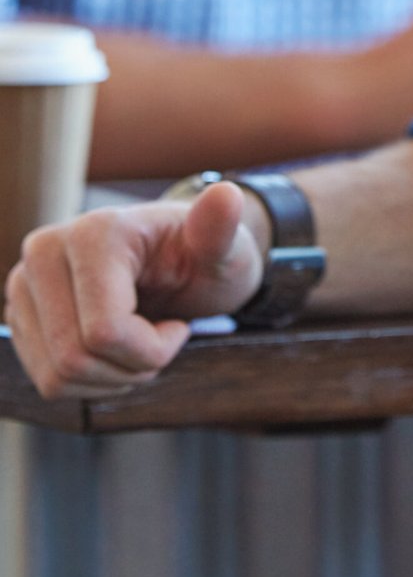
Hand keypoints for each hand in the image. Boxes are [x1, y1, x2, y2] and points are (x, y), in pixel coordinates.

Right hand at [3, 181, 265, 399]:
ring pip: (56, 377)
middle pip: (74, 359)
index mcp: (95, 232)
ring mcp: (26, 284)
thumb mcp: (227, 248)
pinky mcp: (21, 314)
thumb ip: (222, 228)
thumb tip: (225, 195)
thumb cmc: (208, 258)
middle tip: (161, 338)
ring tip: (140, 342)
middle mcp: (46, 252)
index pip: (104, 332)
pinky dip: (89, 381)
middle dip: (131, 367)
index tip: (181, 327)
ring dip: (111, 377)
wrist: (185, 265)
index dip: (152, 349)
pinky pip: (46, 380)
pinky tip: (115, 349)